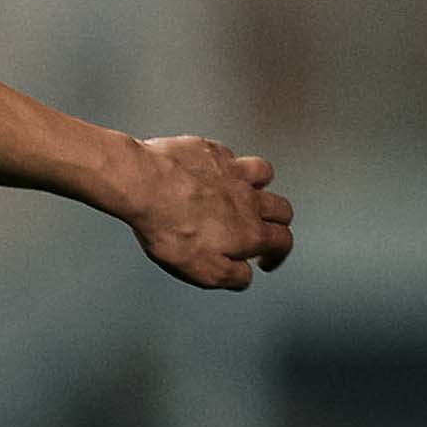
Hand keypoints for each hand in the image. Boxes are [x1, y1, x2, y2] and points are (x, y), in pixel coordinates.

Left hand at [119, 133, 293, 288]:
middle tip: (264, 229)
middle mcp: (248, 199)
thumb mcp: (202, 272)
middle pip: (282, 208)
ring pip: (265, 173)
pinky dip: (229, 165)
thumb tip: (244, 276)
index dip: (278, 254)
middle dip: (278, 222)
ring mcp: (231, 171)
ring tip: (248, 195)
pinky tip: (214, 172)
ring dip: (262, 186)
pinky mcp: (211, 151)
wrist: (145, 185)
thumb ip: (231, 276)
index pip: (282, 242)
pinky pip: (231, 155)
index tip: (267, 259)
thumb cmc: (169, 227)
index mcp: (250, 232)